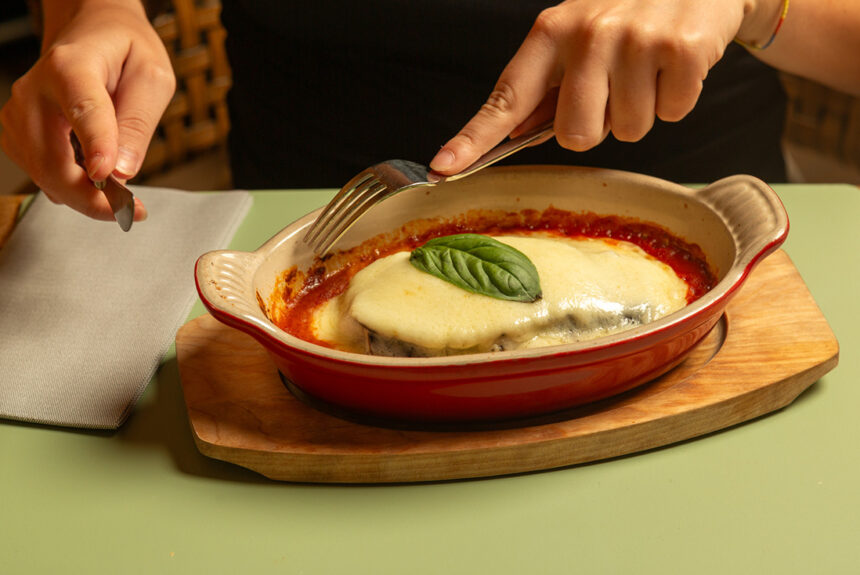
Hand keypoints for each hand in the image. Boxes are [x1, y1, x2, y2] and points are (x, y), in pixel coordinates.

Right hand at [0, 0, 174, 220]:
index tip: (110, 177)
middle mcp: (33, 91)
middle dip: (93, 198)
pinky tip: (96, 176)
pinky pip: (45, 178)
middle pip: (53, 162)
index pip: (83, 111)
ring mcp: (18, 116)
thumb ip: (138, 122)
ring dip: (86, 197)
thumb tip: (121, 170)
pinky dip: (74, 188)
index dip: (97, 147)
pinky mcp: (17, 137)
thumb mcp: (152, 78)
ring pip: (47, 178)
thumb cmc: (125, 54)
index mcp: (70, 67)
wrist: (92, 37)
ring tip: (122, 192)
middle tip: (134, 210)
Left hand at [429, 0, 756, 174]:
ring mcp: (635, 39)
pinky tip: (675, 64)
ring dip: (643, 111)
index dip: (473, 139)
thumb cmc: (628, 14)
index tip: (444, 167)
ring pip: (628, 131)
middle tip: (617, 87)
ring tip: (649, 68)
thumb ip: (546, 87)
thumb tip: (512, 133)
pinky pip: (671, 114)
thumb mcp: (577, 37)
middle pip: (576, 136)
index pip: (505, 98)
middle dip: (600, 125)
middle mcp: (587, 33)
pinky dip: (678, 99)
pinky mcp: (680, 48)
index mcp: (550, 32)